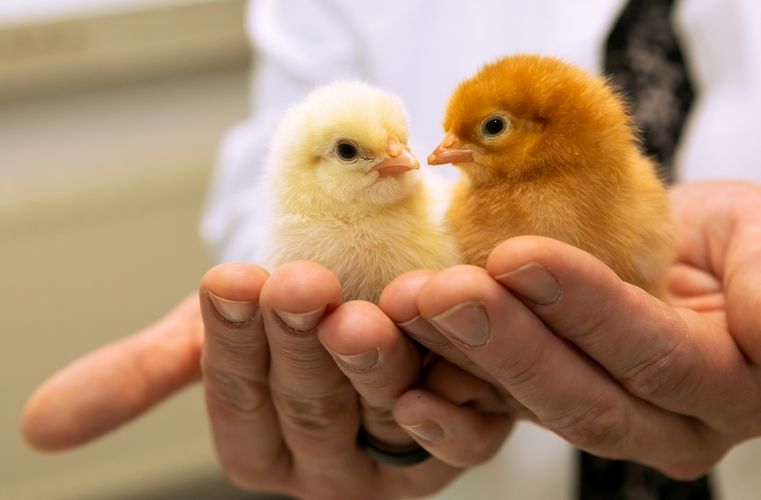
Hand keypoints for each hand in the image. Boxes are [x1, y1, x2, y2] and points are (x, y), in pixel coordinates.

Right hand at [22, 259, 511, 498]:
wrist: (368, 279)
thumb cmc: (286, 312)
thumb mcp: (214, 333)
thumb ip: (144, 376)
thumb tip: (36, 428)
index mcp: (262, 450)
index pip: (239, 401)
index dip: (232, 345)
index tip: (229, 281)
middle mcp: (328, 468)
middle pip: (310, 408)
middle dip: (297, 346)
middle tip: (290, 284)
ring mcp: (398, 459)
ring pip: (383, 414)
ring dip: (369, 362)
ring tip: (352, 309)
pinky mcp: (460, 440)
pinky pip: (462, 435)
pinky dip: (450, 405)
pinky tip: (438, 355)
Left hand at [382, 180, 760, 479]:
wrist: (695, 260)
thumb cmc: (741, 245)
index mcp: (723, 386)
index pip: (649, 355)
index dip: (583, 308)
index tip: (516, 256)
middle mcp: (660, 422)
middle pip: (578, 395)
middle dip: (504, 342)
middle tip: (440, 292)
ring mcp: (599, 418)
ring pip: (525, 401)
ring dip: (459, 353)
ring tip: (406, 306)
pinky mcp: (547, 402)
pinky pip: (496, 406)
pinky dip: (448, 392)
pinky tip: (402, 378)